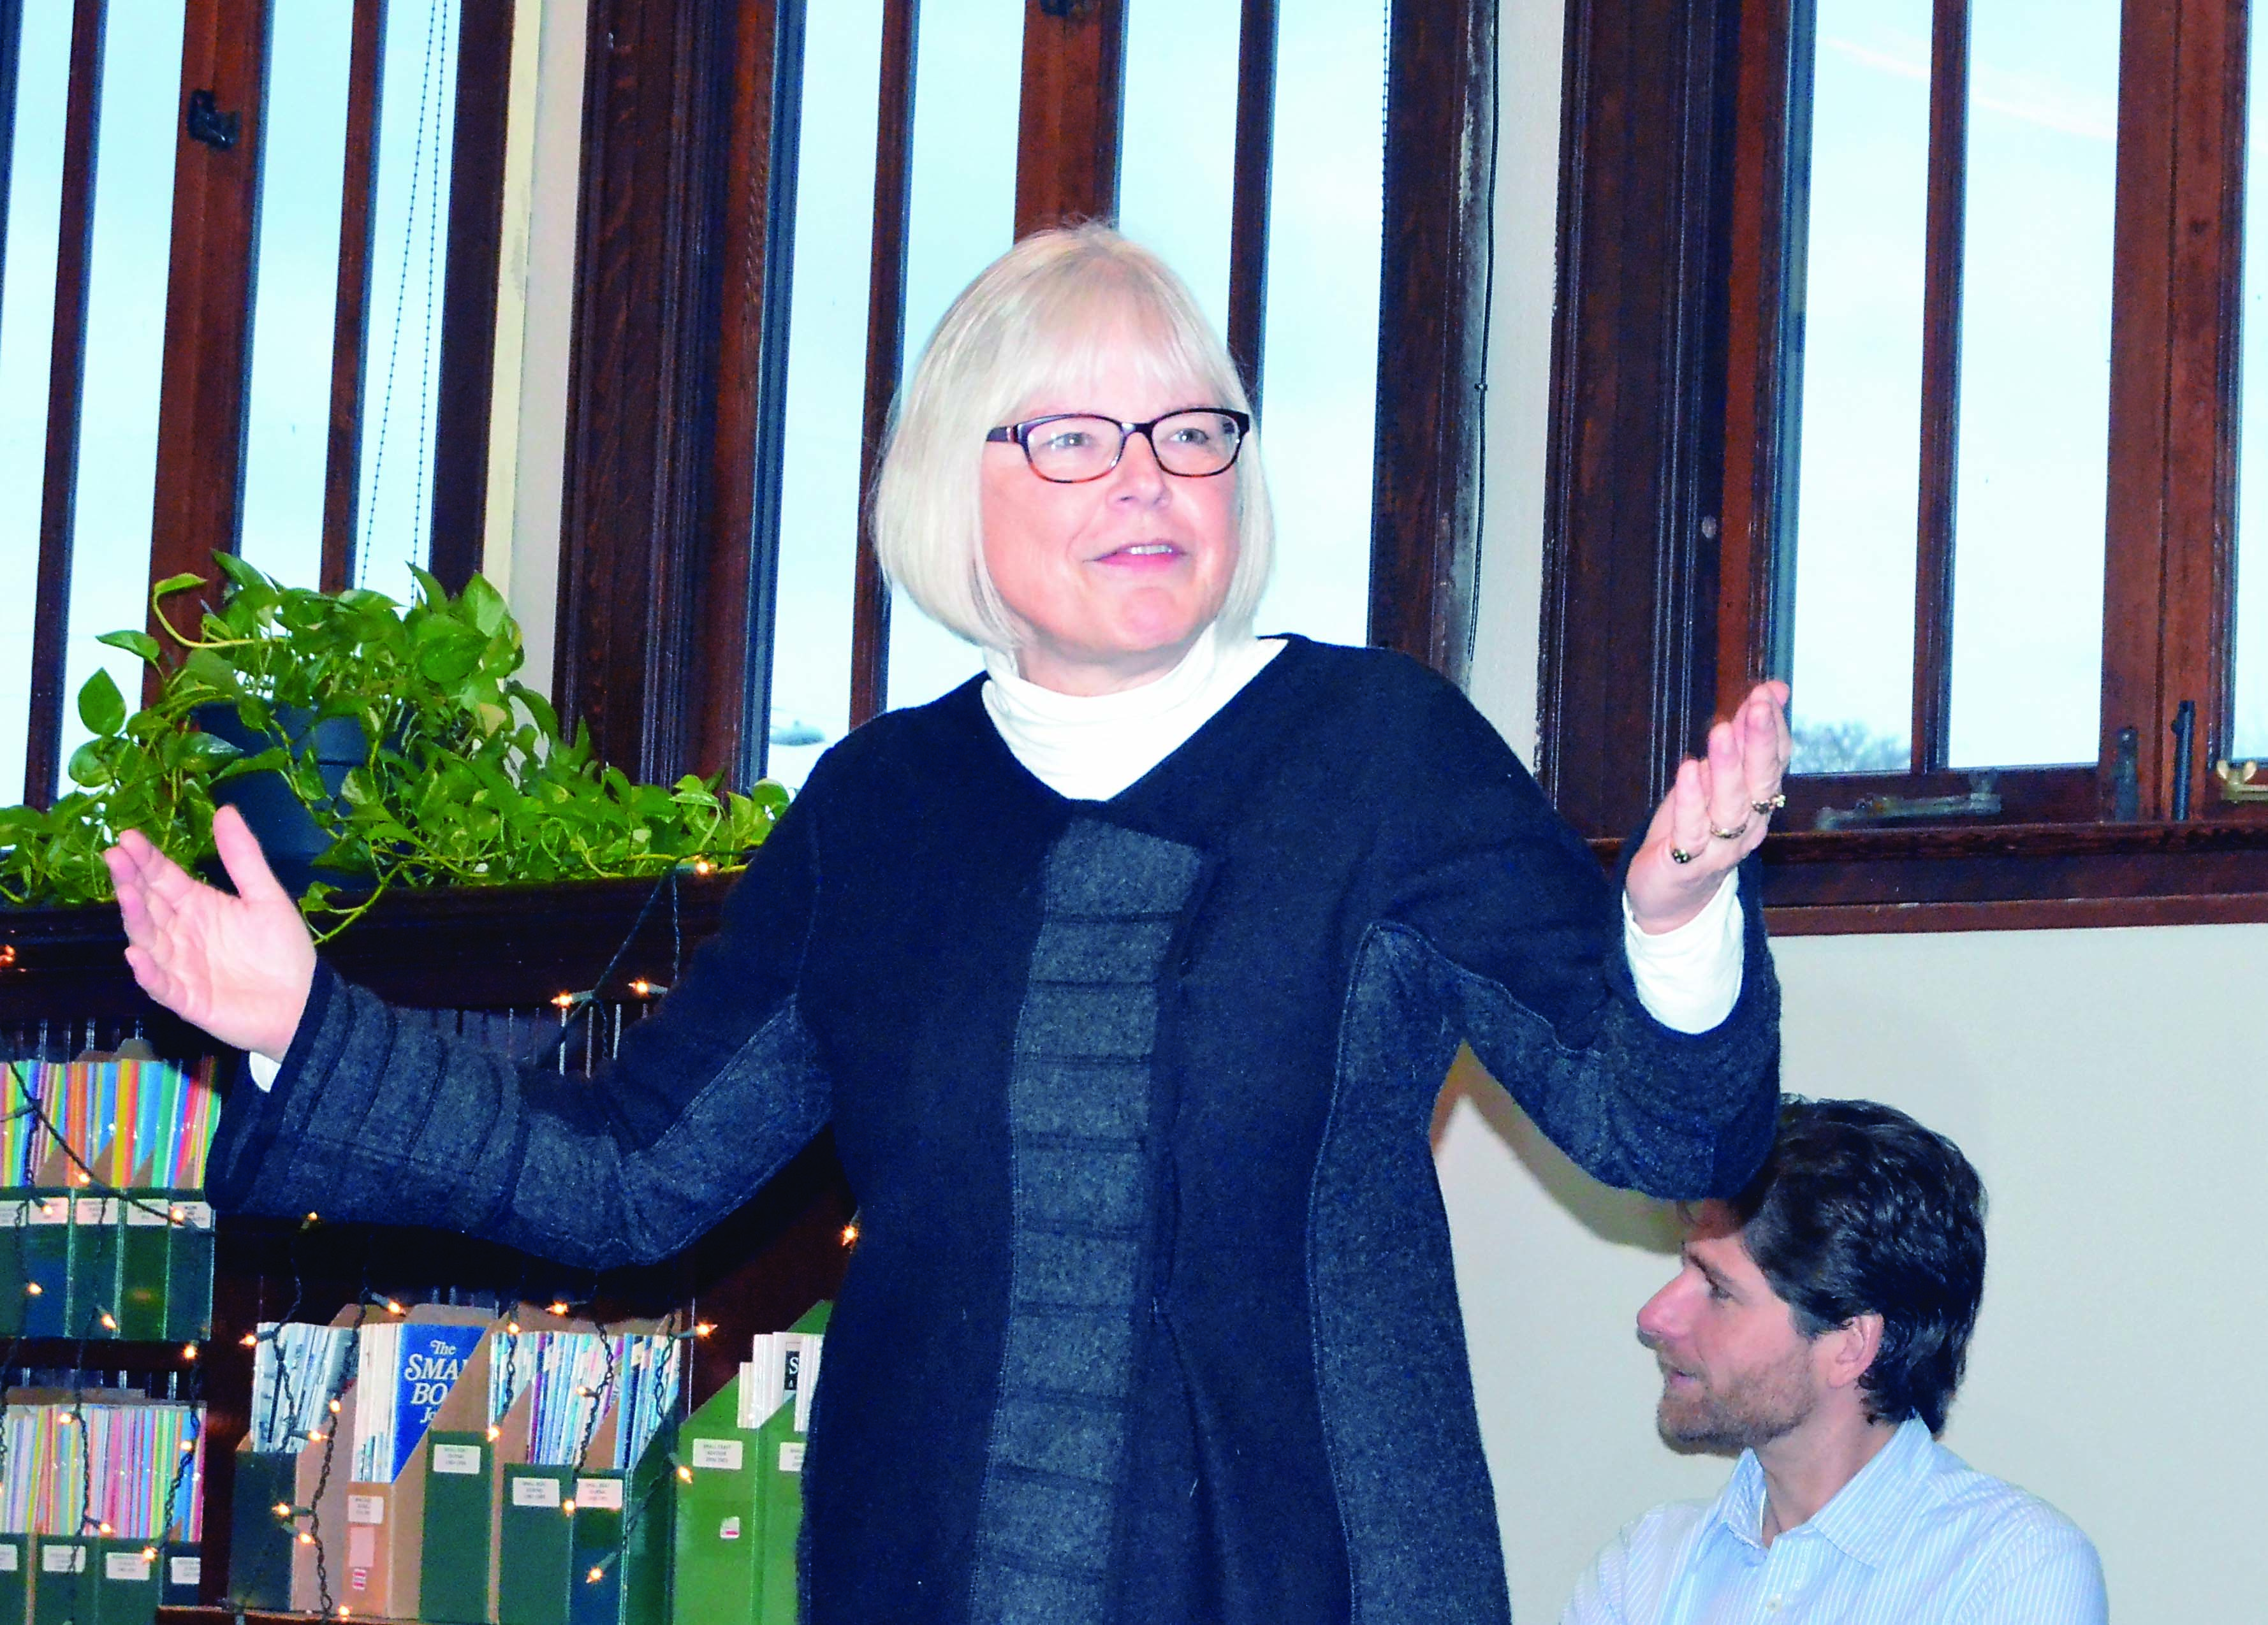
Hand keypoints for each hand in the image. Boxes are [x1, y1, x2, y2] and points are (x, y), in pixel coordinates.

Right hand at [103, 805, 316, 1058]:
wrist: (303, 1003)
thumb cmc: (283, 950)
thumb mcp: (266, 897)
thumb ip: (244, 858)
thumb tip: (225, 810)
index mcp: (197, 905)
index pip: (163, 878)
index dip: (145, 859)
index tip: (128, 837)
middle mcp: (180, 933)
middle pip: (148, 904)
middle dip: (130, 880)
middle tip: (115, 855)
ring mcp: (180, 966)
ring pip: (148, 939)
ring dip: (135, 918)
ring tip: (126, 893)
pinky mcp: (186, 998)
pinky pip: (161, 984)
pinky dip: (148, 971)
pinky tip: (137, 953)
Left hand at [1625, 681, 1791, 933]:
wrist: (1670, 897)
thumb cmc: (1694, 829)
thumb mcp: (1716, 777)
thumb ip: (1742, 736)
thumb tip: (1772, 690)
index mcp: (1758, 802)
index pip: (1775, 762)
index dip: (1772, 728)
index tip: (1766, 694)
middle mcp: (1748, 825)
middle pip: (1760, 781)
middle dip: (1759, 742)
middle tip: (1756, 707)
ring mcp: (1720, 847)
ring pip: (1730, 805)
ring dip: (1726, 767)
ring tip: (1721, 732)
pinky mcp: (1686, 862)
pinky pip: (1692, 830)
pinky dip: (1691, 800)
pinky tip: (1687, 770)